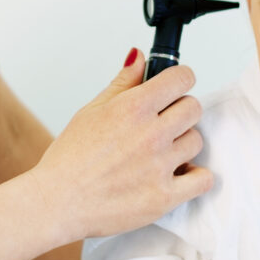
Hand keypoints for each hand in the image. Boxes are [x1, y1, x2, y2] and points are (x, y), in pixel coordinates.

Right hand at [30, 48, 212, 241]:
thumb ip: (122, 83)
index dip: (180, 79)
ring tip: (161, 152)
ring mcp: (160, 166)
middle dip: (180, 111)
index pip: (181, 79)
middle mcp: (150, 134)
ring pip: (196, 141)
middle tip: (164, 122)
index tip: (175, 86)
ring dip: (183, 143)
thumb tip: (139, 57)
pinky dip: (195, 176)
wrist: (56, 202)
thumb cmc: (69, 159)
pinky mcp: (164, 197)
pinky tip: (178, 174)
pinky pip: (203, 180)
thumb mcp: (91, 111)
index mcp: (132, 108)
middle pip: (193, 108)